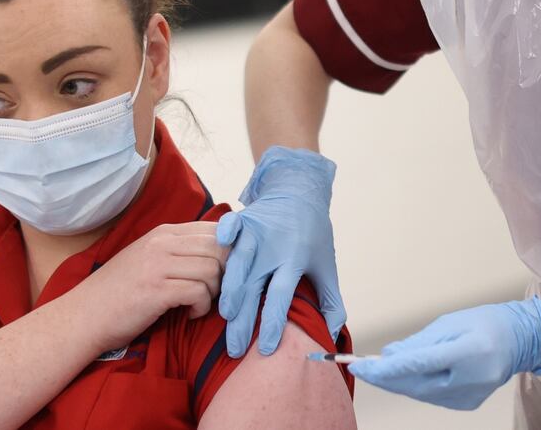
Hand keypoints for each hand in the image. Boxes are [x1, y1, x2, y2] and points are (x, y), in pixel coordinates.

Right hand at [84, 222, 228, 351]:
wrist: (84, 315)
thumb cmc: (120, 292)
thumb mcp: (149, 258)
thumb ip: (179, 250)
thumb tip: (221, 251)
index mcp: (163, 232)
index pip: (215, 228)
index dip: (230, 250)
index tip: (226, 272)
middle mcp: (162, 243)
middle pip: (220, 247)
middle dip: (227, 273)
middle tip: (214, 291)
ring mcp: (158, 265)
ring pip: (213, 269)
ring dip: (214, 292)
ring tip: (198, 303)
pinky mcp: (157, 291)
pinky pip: (199, 292)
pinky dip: (202, 307)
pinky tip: (190, 313)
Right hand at [217, 146, 345, 357]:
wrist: (300, 192)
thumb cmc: (313, 235)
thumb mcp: (326, 267)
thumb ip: (330, 302)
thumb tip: (330, 334)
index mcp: (295, 260)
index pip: (281, 297)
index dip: (273, 323)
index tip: (267, 348)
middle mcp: (274, 247)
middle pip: (254, 287)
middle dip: (243, 320)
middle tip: (234, 348)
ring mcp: (256, 232)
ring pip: (236, 265)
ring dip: (228, 291)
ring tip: (223, 317)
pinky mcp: (242, 219)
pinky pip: (228, 229)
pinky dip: (221, 239)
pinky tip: (210, 258)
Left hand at [348, 298, 540, 409]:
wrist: (520, 340)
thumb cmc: (486, 324)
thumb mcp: (448, 323)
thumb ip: (417, 343)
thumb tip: (388, 356)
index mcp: (467, 353)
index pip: (417, 365)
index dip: (385, 369)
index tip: (360, 367)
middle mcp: (469, 379)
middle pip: (415, 385)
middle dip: (383, 378)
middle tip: (359, 369)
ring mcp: (469, 396)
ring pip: (420, 394)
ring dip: (395, 382)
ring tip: (374, 370)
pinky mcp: (466, 403)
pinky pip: (431, 397)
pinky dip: (413, 386)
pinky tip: (401, 376)